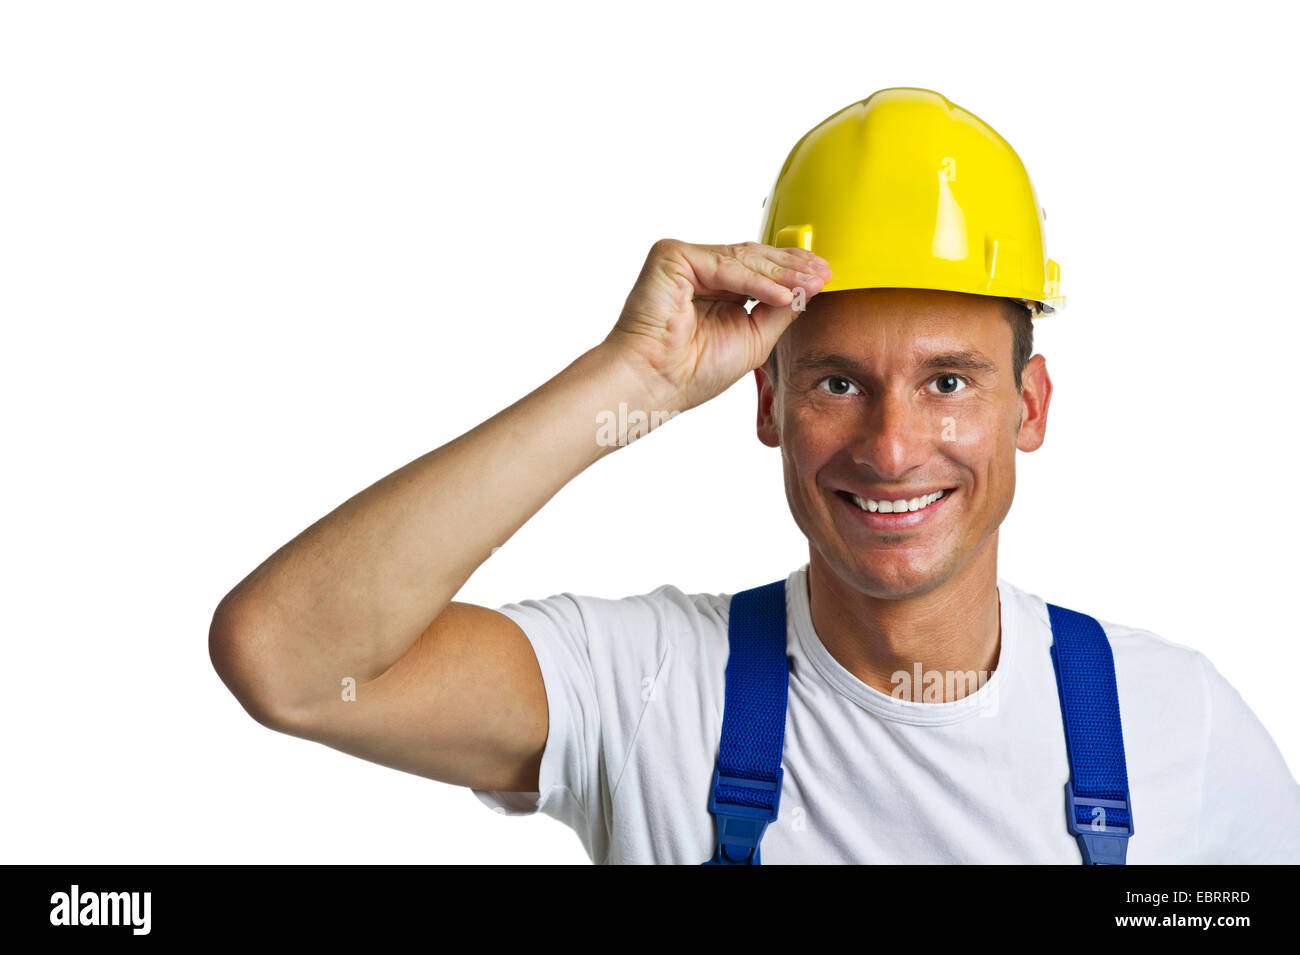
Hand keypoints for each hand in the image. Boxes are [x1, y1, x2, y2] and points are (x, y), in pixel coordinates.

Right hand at [603, 239, 831, 412]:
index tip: (824, 276)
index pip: (760, 269)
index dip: (792, 270)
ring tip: (811, 283)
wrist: (655, 384)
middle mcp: (699, 269)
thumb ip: (780, 311)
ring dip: (781, 272)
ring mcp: (684, 261)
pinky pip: (724, 266)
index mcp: (716, 288)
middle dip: (792, 266)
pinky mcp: (671, 257)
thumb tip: (810, 287)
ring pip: (743, 259)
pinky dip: (755, 281)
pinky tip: (781, 293)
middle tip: (824, 273)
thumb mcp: (754, 339)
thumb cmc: (692, 371)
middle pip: (754, 258)